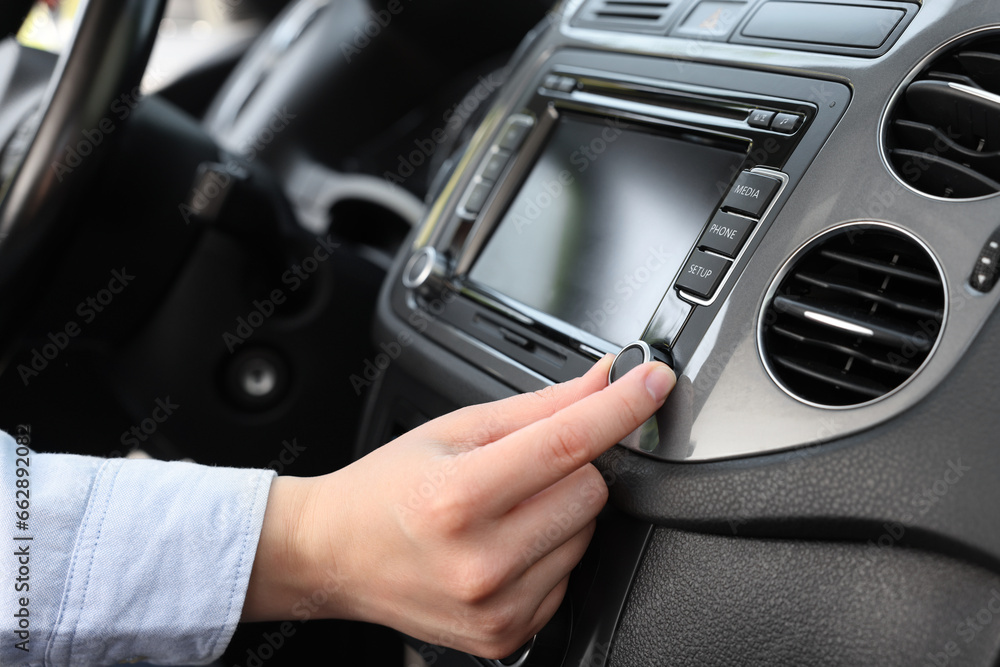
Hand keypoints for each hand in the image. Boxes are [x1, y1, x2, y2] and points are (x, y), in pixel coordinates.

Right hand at [242, 355, 674, 658]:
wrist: (336, 556)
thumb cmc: (388, 488)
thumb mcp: (454, 430)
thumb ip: (538, 408)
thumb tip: (603, 382)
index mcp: (457, 498)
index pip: (565, 444)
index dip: (619, 407)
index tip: (654, 383)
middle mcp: (480, 562)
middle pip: (591, 491)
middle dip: (571, 467)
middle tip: (519, 468)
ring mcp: (498, 607)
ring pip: (588, 534)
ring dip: (562, 512)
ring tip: (504, 510)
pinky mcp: (509, 634)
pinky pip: (571, 576)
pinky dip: (550, 552)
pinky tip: (505, 546)